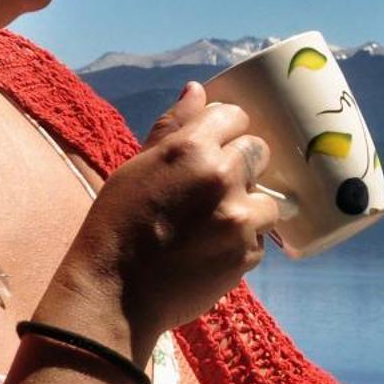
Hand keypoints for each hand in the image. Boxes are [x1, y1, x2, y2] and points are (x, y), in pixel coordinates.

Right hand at [43, 81, 276, 357]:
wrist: (115, 294)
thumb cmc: (117, 225)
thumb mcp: (136, 167)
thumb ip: (172, 127)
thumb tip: (198, 90)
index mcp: (190, 148)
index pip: (235, 116)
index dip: (227, 129)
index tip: (218, 143)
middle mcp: (222, 176)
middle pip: (258, 151)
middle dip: (242, 164)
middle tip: (214, 186)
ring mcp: (239, 217)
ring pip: (267, 197)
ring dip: (248, 205)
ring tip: (214, 222)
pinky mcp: (248, 253)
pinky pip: (260, 236)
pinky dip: (243, 240)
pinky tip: (212, 248)